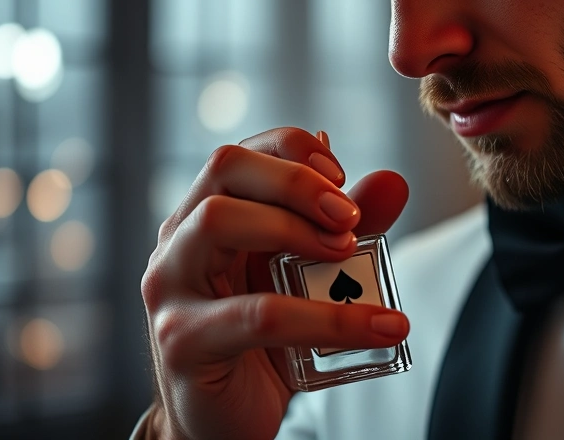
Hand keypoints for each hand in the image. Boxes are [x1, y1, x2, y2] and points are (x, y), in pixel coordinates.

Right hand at [141, 127, 410, 439]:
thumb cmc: (262, 344)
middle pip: (226, 167)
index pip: (245, 152)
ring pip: (219, 220)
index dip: (296, 150)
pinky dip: (328, 318)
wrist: (225, 420)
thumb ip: (345, 229)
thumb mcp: (309, 279)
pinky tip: (379, 327)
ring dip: (295, 228)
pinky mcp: (183, 340)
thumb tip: (392, 182)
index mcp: (207, 214)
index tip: (342, 177)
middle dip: (298, 180)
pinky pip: (258, 315)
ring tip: (347, 251)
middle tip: (348, 216)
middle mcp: (180, 239)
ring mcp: (171, 287)